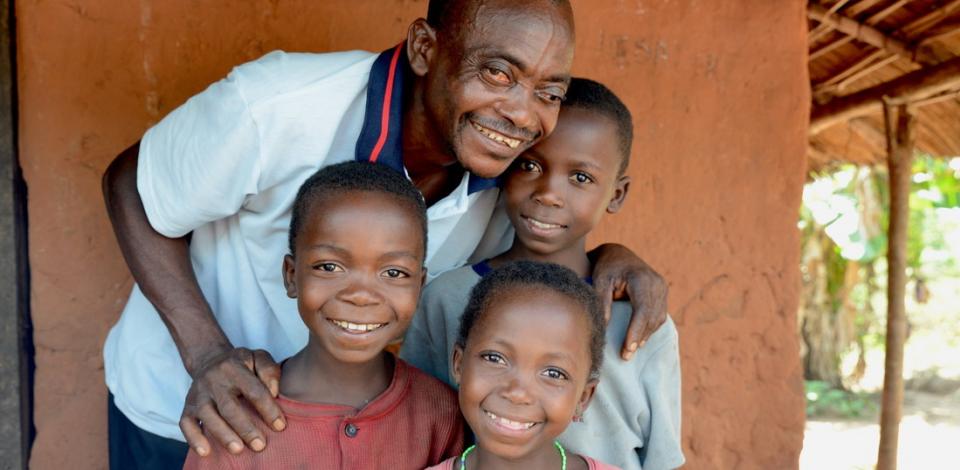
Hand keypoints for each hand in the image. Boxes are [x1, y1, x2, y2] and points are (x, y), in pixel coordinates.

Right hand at [179, 347, 284, 456]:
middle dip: (245, 428)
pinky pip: (186, 423)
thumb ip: (269, 370)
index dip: (268, 409)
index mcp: (234, 367)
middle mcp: (214, 380)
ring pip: (208, 416)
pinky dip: (194, 438)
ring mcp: (199, 393)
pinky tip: (206, 451)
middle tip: (260, 445)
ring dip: (223, 434)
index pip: (254, 390)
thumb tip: (273, 392)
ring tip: (238, 449)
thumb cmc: (241, 364)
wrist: (209, 359)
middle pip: (229, 406)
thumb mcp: (258, 357)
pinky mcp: (188, 405)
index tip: (280, 426)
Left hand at [590, 243, 667, 359]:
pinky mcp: (663, 293)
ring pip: (658, 319)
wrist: (619, 254)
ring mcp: (663, 288)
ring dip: (645, 335)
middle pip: (652, 317)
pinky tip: (638, 339)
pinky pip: (659, 315)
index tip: (628, 349)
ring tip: (630, 350)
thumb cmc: (607, 267)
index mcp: (642, 279)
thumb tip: (604, 327)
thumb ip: (602, 302)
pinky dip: (649, 328)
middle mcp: (657, 283)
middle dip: (639, 338)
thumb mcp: (600, 280)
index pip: (642, 310)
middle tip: (625, 356)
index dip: (636, 331)